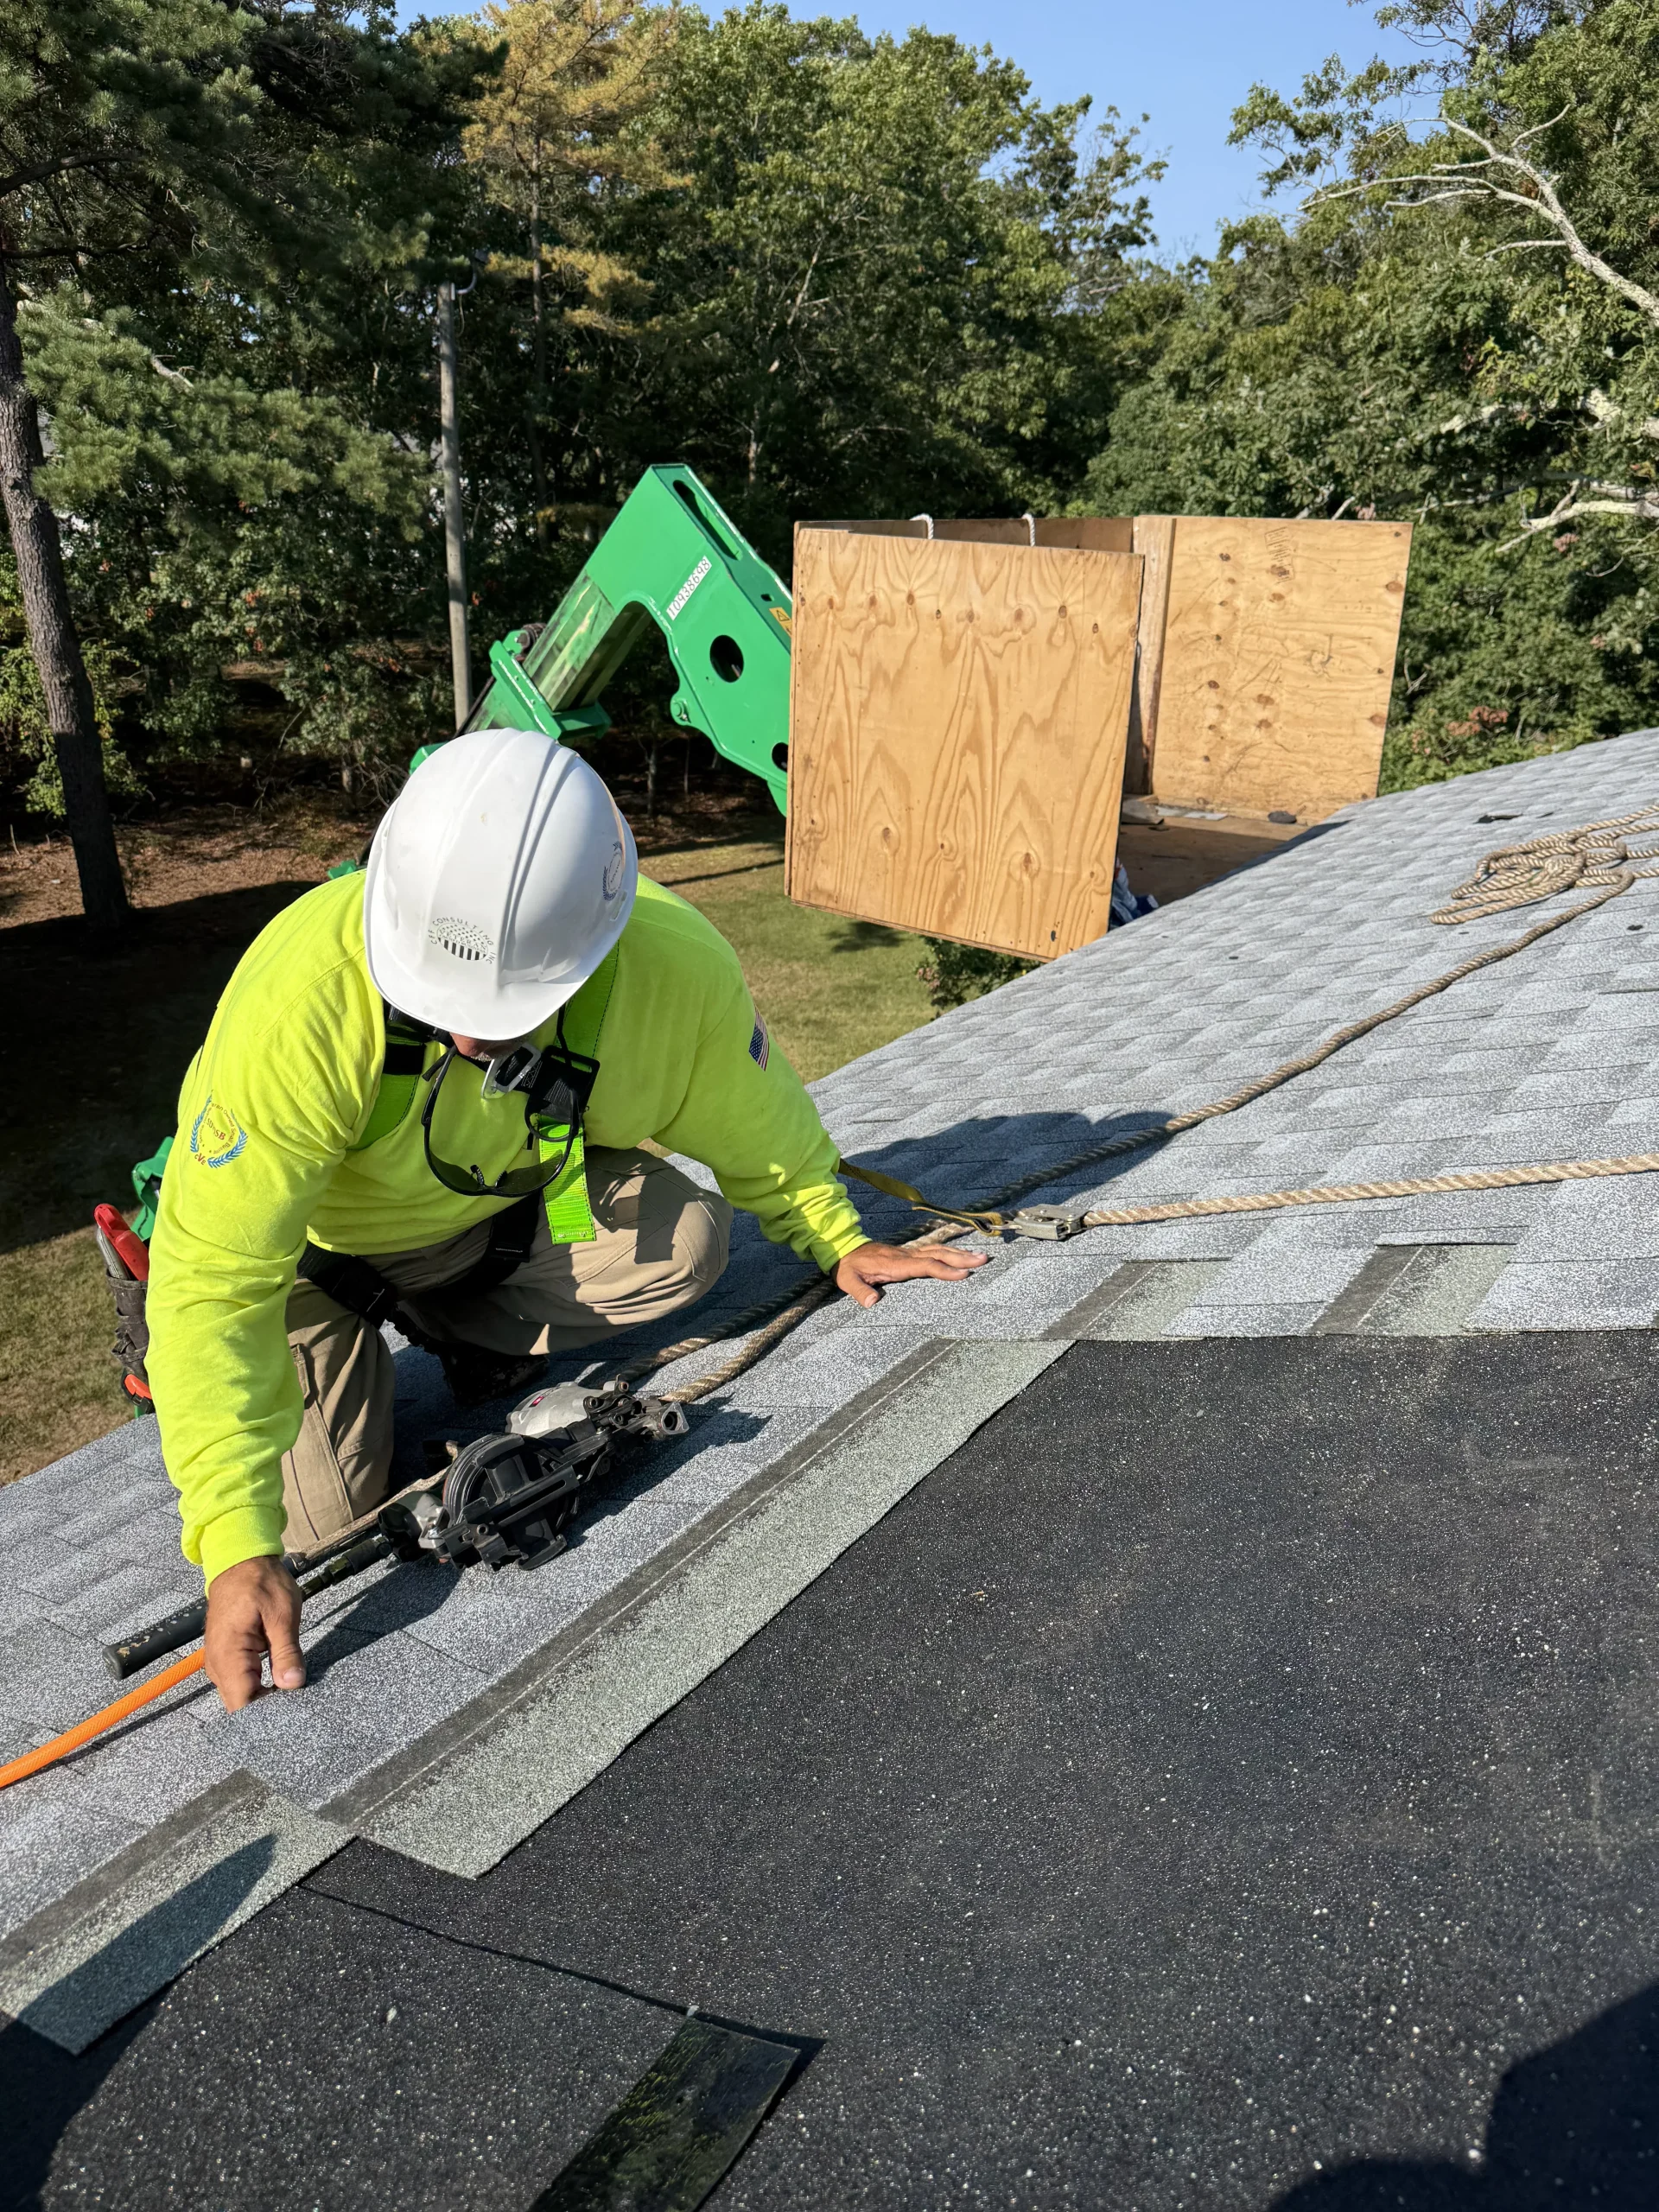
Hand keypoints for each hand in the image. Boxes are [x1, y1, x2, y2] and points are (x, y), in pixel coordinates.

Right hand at [204, 1556, 304, 1712]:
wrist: (240, 1561)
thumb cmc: (261, 1583)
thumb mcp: (282, 1615)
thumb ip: (286, 1652)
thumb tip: (293, 1685)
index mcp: (228, 1656)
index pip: (242, 1704)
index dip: (265, 1715)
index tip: (291, 1714)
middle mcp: (218, 1665)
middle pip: (240, 1704)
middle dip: (268, 1709)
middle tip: (298, 1706)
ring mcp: (219, 1663)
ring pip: (241, 1694)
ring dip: (264, 1697)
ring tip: (291, 1695)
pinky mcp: (226, 1658)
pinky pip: (241, 1681)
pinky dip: (259, 1685)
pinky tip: (280, 1683)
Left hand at [834, 1238, 988, 1309]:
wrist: (844, 1248)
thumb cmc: (847, 1267)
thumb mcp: (848, 1280)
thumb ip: (859, 1291)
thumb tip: (872, 1302)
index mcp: (895, 1264)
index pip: (925, 1266)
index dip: (945, 1270)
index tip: (964, 1274)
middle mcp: (906, 1256)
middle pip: (939, 1255)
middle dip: (962, 1258)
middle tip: (985, 1259)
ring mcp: (908, 1253)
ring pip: (939, 1250)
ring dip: (960, 1253)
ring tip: (982, 1256)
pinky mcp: (909, 1254)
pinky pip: (933, 1251)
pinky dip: (950, 1252)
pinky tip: (962, 1254)